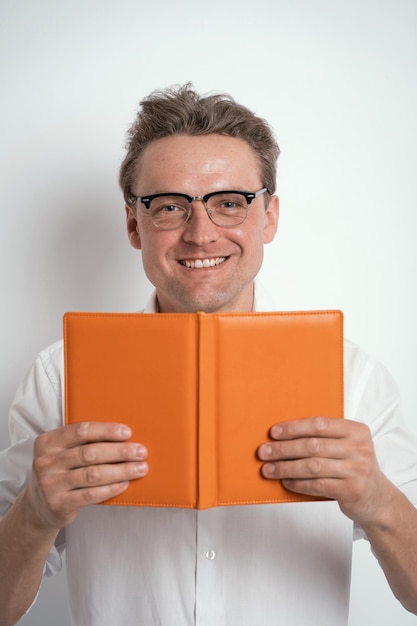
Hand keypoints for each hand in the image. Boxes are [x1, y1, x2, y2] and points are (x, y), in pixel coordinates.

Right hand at [25, 422, 147, 529]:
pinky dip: (111, 488)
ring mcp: (50, 484)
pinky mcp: (58, 503)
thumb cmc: (61, 472)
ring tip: (140, 468)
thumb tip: (124, 437)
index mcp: (48, 442)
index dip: (106, 430)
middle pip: (90, 453)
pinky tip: (124, 484)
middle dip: (120, 451)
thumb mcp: (63, 452)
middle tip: (141, 452)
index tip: (128, 433)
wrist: (40, 506)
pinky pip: (90, 494)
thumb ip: (83, 443)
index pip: (81, 431)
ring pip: (93, 474)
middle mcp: (46, 461)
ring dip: (121, 470)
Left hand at [257, 417, 386, 524]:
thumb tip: (282, 436)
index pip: (319, 424)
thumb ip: (324, 438)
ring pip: (313, 466)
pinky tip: (286, 482)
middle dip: (284, 449)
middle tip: (264, 452)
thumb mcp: (346, 446)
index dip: (294, 427)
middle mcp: (359, 448)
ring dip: (286, 468)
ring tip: (268, 469)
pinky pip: (318, 485)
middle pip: (313, 446)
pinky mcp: (353, 490)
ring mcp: (358, 470)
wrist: (377, 498)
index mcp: (356, 430)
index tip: (273, 432)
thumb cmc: (353, 466)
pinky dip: (298, 483)